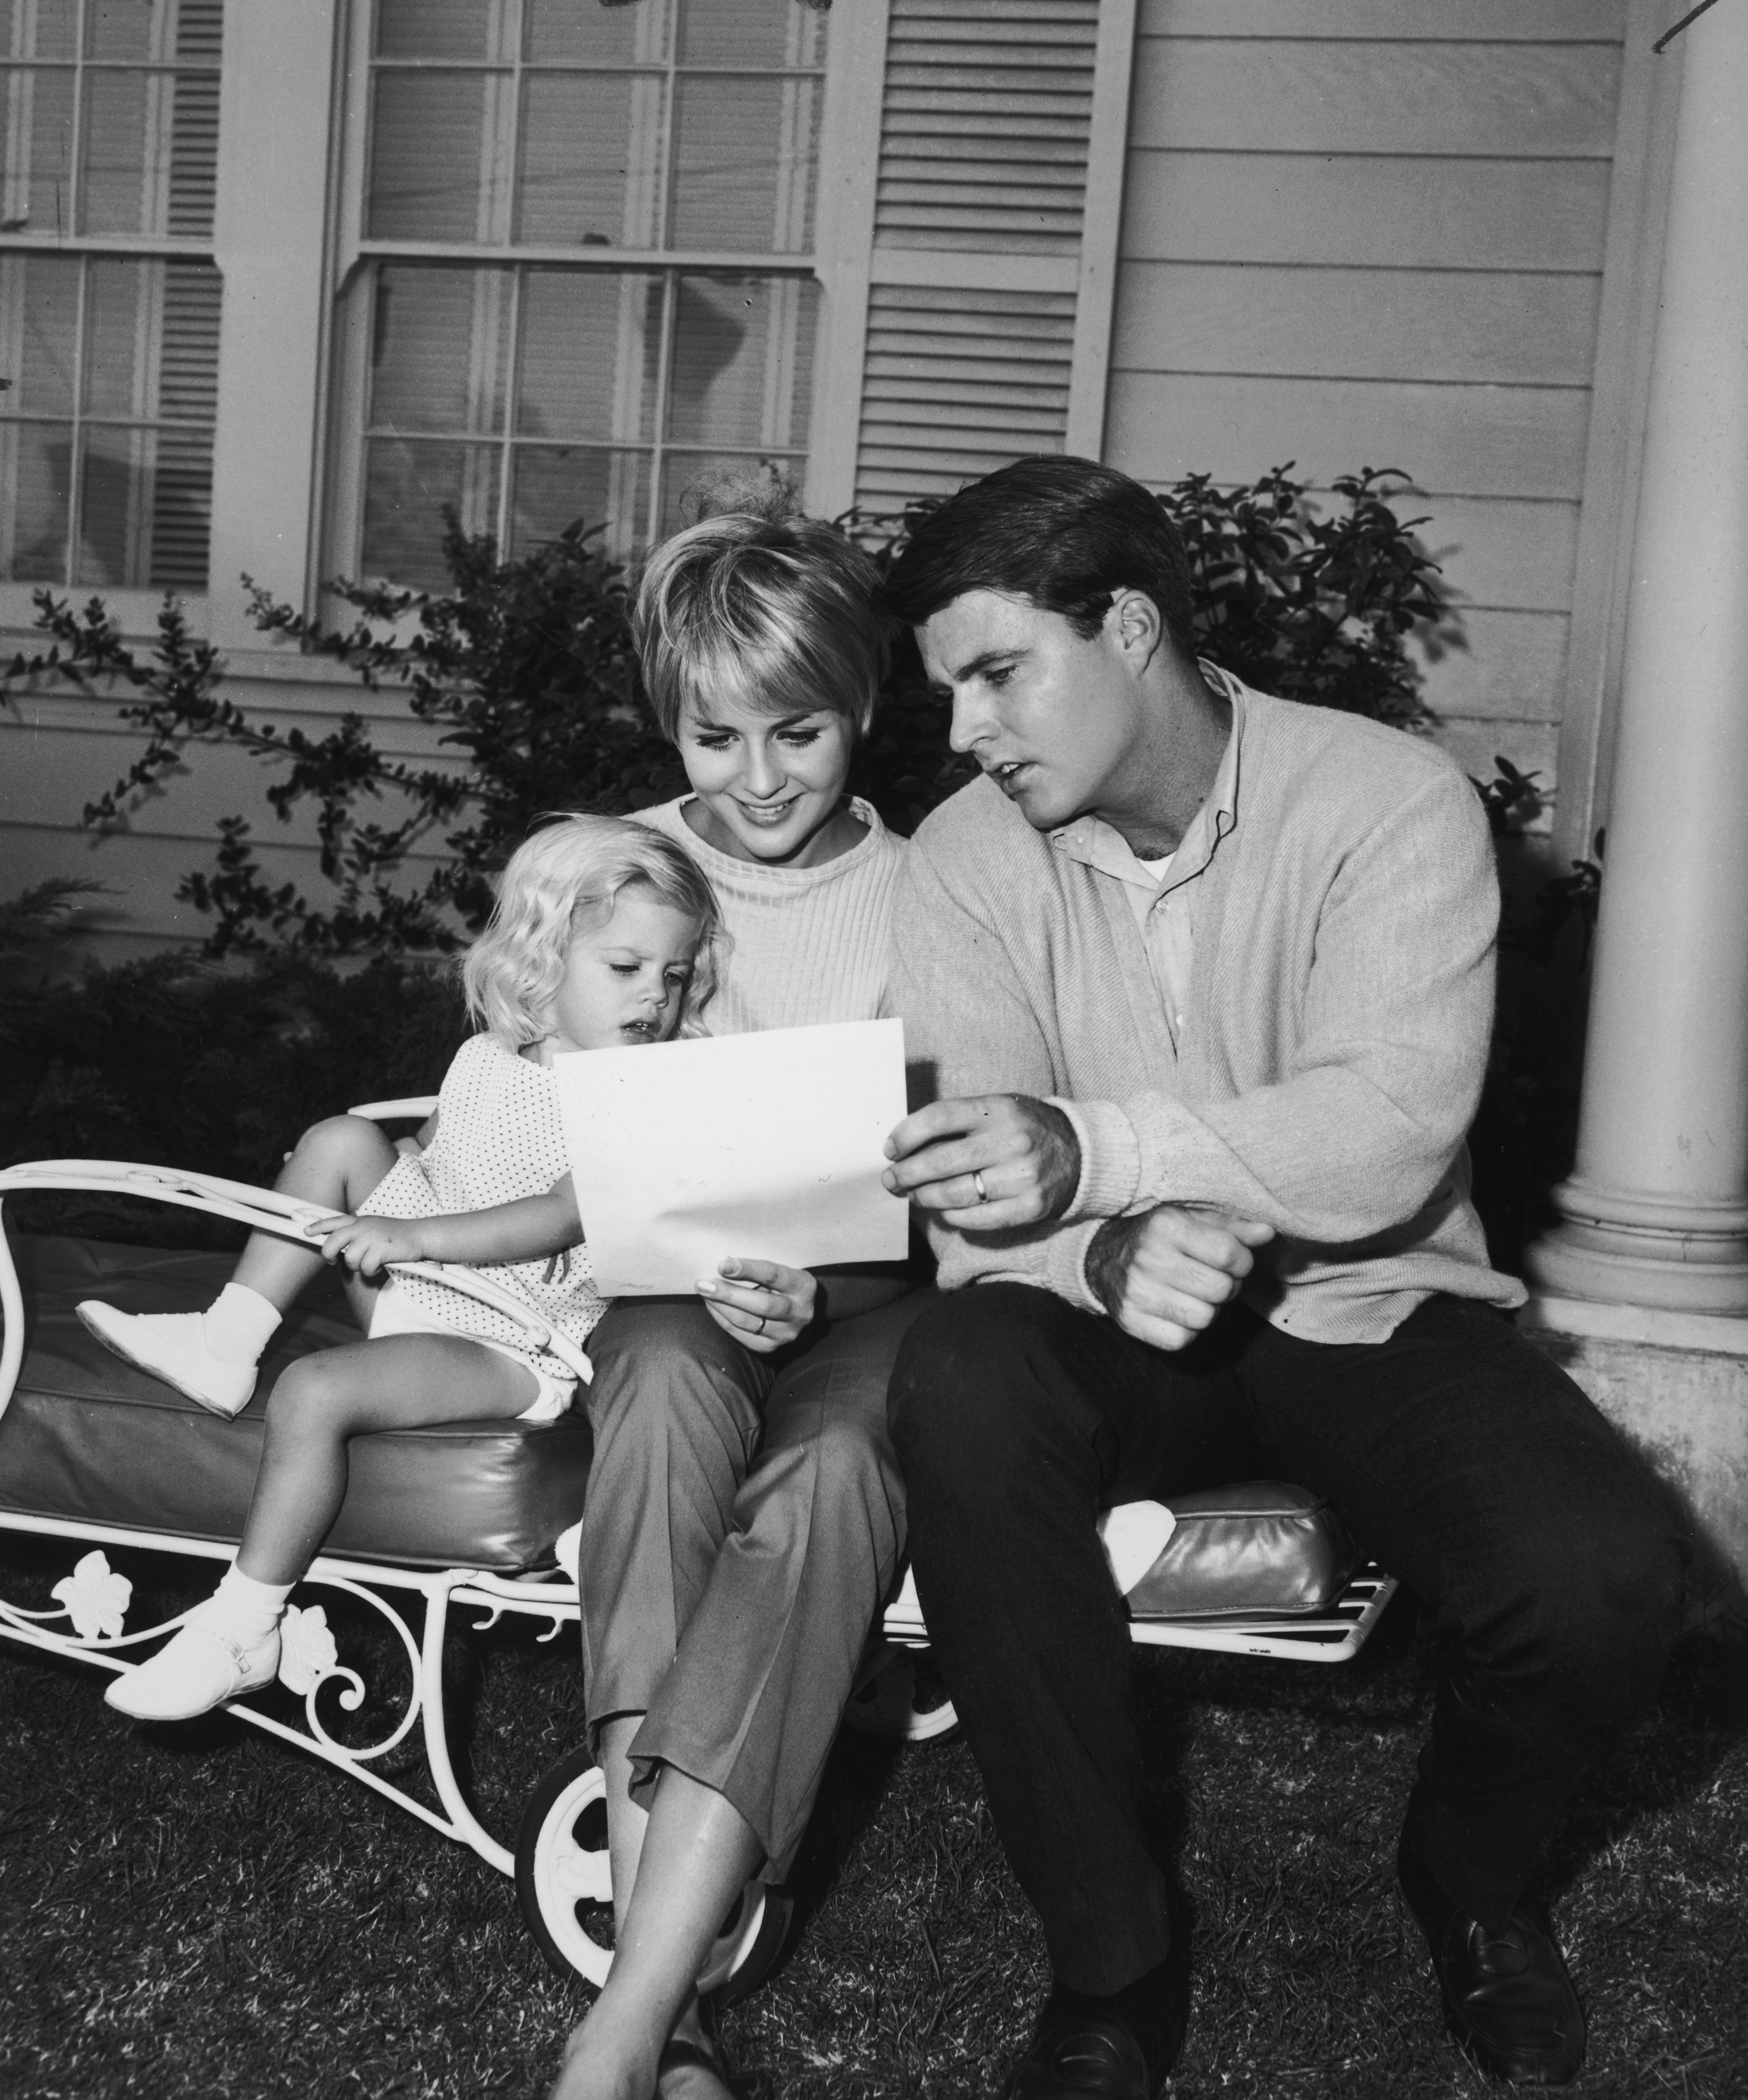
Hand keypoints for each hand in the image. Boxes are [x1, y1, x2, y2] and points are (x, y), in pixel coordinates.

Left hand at [305, 1211, 427, 1278]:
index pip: (334, 1221)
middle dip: (329, 1255)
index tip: (305, 1231)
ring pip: (350, 1259)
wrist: (420, 1236)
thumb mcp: (374, 1228)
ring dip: (359, 1266)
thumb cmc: (396, 1236)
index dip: (317, 1226)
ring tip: (370, 1262)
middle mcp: (363, 1226)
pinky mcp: (380, 1249)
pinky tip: (380, 1266)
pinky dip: (371, 1272)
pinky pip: (366, 1268)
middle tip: (332, 1261)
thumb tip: (338, 1250)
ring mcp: (371, 1237)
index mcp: (360, 1220)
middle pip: (333, 1242)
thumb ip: (357, 1234)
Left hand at [696, 1257, 816, 1353]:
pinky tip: (712, 1305)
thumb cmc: (782, 1281)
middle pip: (761, 1305)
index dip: (747, 1270)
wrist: (798, 1309)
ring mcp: (786, 1333)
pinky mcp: (770, 1347)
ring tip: (704, 1292)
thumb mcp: (782, 1268)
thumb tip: (724, 1262)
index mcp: (804, 1286)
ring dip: (720, 1306)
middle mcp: (800, 1313)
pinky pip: (740, 1333)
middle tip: (703, 1284)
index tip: (722, 1266)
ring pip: (747, 1322)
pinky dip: (722, 1318)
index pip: (773, 1276)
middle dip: (728, 1294)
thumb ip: (760, 1266)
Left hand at [882, 1094, 1079, 1229]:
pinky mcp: (1030, 1207)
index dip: (906, 1135)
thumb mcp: (998, 1109)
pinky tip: (944, 1210)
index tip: (890, 1149)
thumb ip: (959, 1122)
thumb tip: (906, 1145)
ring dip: (925, 1197)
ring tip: (914, 1195)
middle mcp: (1011, 1141)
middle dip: (906, 1174)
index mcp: (999, 1109)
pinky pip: (976, 1219)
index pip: (939, 1117)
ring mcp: (1022, 1176)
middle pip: (940, 1162)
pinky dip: (952, 1216)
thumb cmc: (1025, 1129)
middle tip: (891, 1180)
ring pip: (955, 1195)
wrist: (1081, 1153)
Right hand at [1085, 1206, 1274, 1351]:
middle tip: (1212, 1278)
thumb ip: (1233, 1228)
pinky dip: (1187, 1330)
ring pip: (1205, 1318)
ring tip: (1194, 1294)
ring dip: (1208, 1309)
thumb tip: (1269, 1234)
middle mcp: (1148, 1258)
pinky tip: (1178, 1311)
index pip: (1229, 1254)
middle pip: (1221, 1289)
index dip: (1242, 1262)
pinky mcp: (1130, 1321)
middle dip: (1227, 1286)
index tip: (1233, 1261)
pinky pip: (1182, 1340)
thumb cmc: (1161, 1238)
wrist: (1105, 1259)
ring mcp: (1136, 1292)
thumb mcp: (1194, 1221)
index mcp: (1166, 1226)